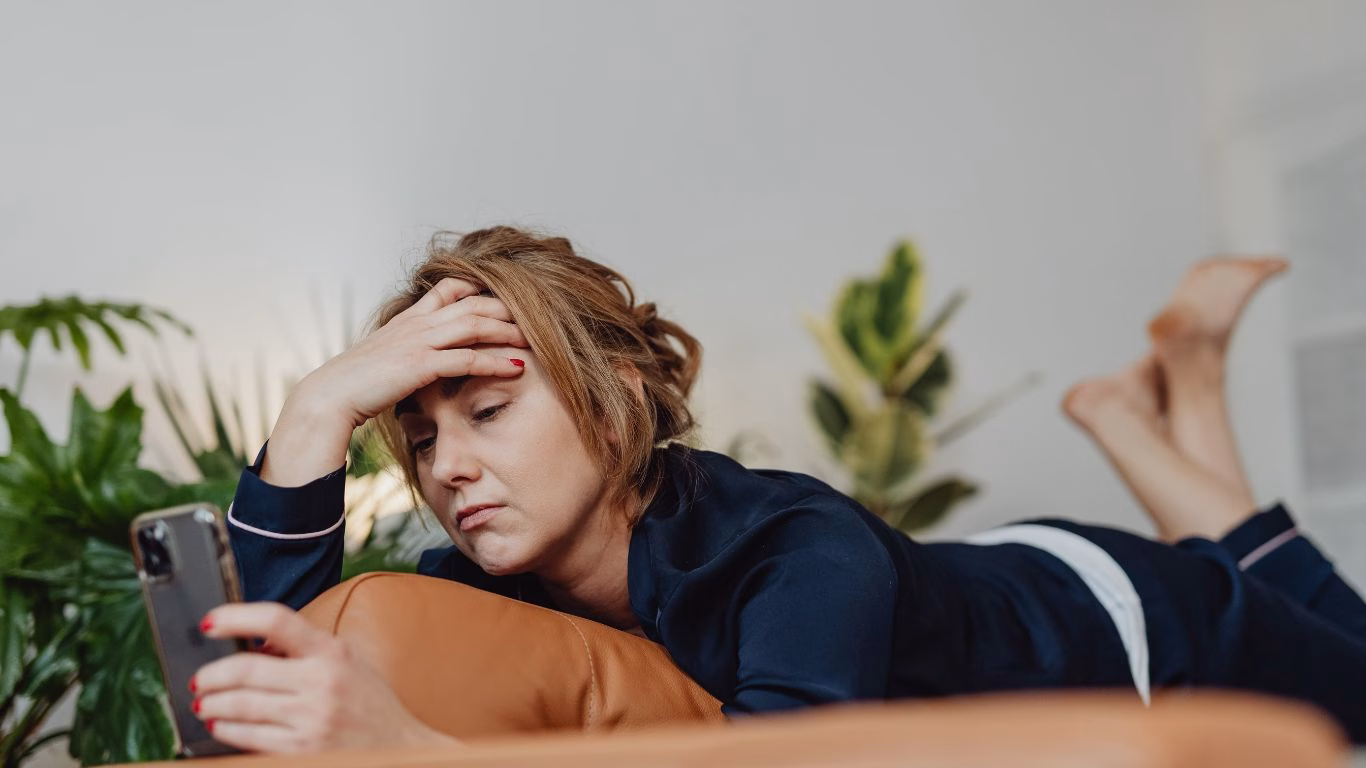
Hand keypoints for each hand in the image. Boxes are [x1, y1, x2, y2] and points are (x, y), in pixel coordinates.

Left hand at [192, 603, 457, 752]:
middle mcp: (321, 683)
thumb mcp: (349, 662)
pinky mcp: (300, 750)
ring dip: (211, 702)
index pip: (276, 620)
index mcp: (332, 652)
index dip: (235, 617)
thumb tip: (257, 639)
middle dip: (211, 674)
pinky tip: (220, 723)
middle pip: (245, 669)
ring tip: (204, 701)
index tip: (210, 622)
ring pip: (239, 705)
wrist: (399, 749)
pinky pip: (247, 736)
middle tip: (200, 678)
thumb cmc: (372, 705)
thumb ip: (308, 648)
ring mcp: (309, 719)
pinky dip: (225, 728)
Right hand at [302, 277, 527, 427]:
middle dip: (507, 309)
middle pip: (473, 303)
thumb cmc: (355, 384)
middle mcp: (417, 323)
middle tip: (537, 318)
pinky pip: (467, 358)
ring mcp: (419, 341)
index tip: (506, 298)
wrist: (328, 397)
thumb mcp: (384, 359)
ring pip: (475, 325)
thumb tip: (419, 360)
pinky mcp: (420, 365)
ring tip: (537, 339)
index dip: (480, 289)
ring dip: (509, 331)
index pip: (450, 288)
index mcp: (409, 319)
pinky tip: (518, 368)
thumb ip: (406, 352)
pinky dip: (496, 361)